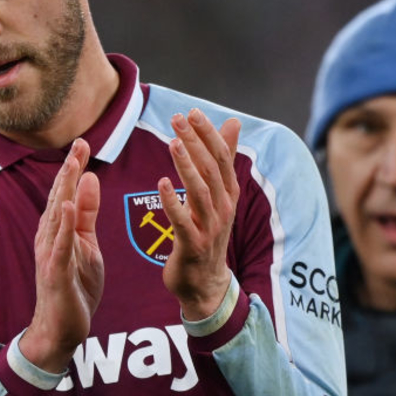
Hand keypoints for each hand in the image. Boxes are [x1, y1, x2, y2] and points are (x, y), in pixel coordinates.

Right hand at [20, 139, 104, 373]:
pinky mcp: (55, 273)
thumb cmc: (73, 286)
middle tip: (79, 142)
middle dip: (69, 170)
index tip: (83, 142)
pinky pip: (60, 246)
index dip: (74, 167)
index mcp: (58, 230)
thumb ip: (87, 214)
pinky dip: (63, 225)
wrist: (60, 330)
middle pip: (59, 197)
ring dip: (64, 190)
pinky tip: (67, 206)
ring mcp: (50, 255)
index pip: (66, 192)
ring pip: (57, 217)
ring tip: (73, 164)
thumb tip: (90, 179)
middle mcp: (49, 237)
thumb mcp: (87, 245)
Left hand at [159, 109, 240, 320]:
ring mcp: (210, 227)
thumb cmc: (208, 232)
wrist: (205, 283)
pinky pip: (184, 221)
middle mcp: (223, 208)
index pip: (221, 157)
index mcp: (229, 193)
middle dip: (195, 142)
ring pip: (200, 191)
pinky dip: (173, 202)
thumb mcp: (219, 195)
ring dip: (187, 165)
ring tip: (172, 143)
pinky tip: (162, 183)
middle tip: (178, 118)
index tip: (192, 112)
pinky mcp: (193, 245)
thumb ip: (224, 158)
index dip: (208, 134)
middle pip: (211, 169)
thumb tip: (234, 121)